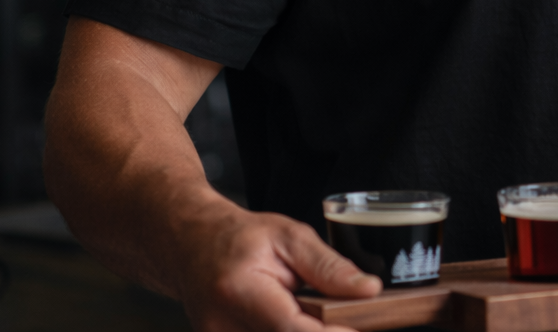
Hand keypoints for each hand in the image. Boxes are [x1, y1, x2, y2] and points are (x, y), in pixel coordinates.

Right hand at [176, 202, 380, 331]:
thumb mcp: (289, 236)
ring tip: (318, 316)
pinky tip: (298, 321)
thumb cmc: (237, 238)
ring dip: (305, 331)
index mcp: (239, 292)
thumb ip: (328, 266)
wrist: (189, 247)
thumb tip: (367, 290)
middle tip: (346, 320)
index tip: (357, 328)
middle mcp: (223, 328)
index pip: (291, 329)